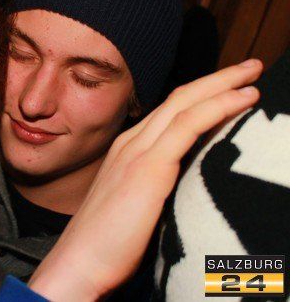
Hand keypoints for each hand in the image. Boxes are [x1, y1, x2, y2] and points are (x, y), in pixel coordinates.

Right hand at [28, 59, 263, 300]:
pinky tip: (244, 99)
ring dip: (223, 84)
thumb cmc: (107, 246)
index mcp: (127, 150)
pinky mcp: (148, 167)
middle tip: (250, 67)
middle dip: (218, 79)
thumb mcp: (135, 208)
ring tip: (253, 75)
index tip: (231, 87)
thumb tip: (187, 187)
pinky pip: (189, 125)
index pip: (170, 112)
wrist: (78, 263)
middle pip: (180, 98)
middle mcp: (131, 143)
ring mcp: (137, 152)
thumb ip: (156, 189)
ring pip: (186, 103)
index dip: (202, 94)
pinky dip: (219, 106)